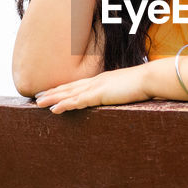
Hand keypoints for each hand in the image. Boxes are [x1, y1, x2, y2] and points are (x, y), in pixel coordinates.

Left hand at [34, 63, 150, 112]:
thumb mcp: (127, 87)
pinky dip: (64, 105)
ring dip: (52, 98)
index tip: (51, 91)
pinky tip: (53, 110)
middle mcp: (95, 81)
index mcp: (102, 80)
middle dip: (52, 92)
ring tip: (38, 104)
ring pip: (68, 93)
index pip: (78, 84)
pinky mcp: (99, 95)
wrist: (150, 78)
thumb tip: (118, 96)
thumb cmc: (143, 83)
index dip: (63, 88)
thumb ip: (119, 91)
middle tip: (37, 97)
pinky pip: (77, 101)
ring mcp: (96, 87)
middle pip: (69, 87)